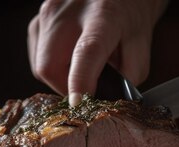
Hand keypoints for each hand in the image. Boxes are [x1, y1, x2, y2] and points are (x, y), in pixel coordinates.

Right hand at [28, 0, 166, 105]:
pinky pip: (37, 57)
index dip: (80, 81)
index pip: (86, 51)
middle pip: (49, 66)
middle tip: (84, 90)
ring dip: (59, 77)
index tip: (79, 103)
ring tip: (80, 68)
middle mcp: (68, 11)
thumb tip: (106, 100)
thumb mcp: (141, 42)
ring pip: (40, 65)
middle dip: (64, 87)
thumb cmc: (131, 12)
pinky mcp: (37, 20)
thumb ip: (128, 74)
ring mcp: (47, 13)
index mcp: (102, 14)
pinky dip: (53, 66)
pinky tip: (69, 56)